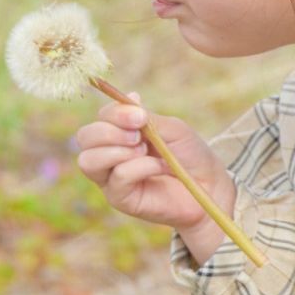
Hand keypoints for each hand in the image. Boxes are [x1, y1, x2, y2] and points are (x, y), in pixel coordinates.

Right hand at [74, 92, 235, 232]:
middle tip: (139, 135)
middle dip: (110, 131)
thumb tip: (129, 96)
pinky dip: (140, 167)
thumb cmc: (190, 155)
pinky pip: (117, 177)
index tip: (141, 116)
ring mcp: (111, 178)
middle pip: (85, 137)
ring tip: (144, 150)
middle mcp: (109, 154)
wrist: (209, 186)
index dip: (115, 113)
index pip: (100, 117)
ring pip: (88, 160)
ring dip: (118, 150)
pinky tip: (159, 168)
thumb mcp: (170, 128)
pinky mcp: (120, 198)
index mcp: (120, 133)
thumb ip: (146, 117)